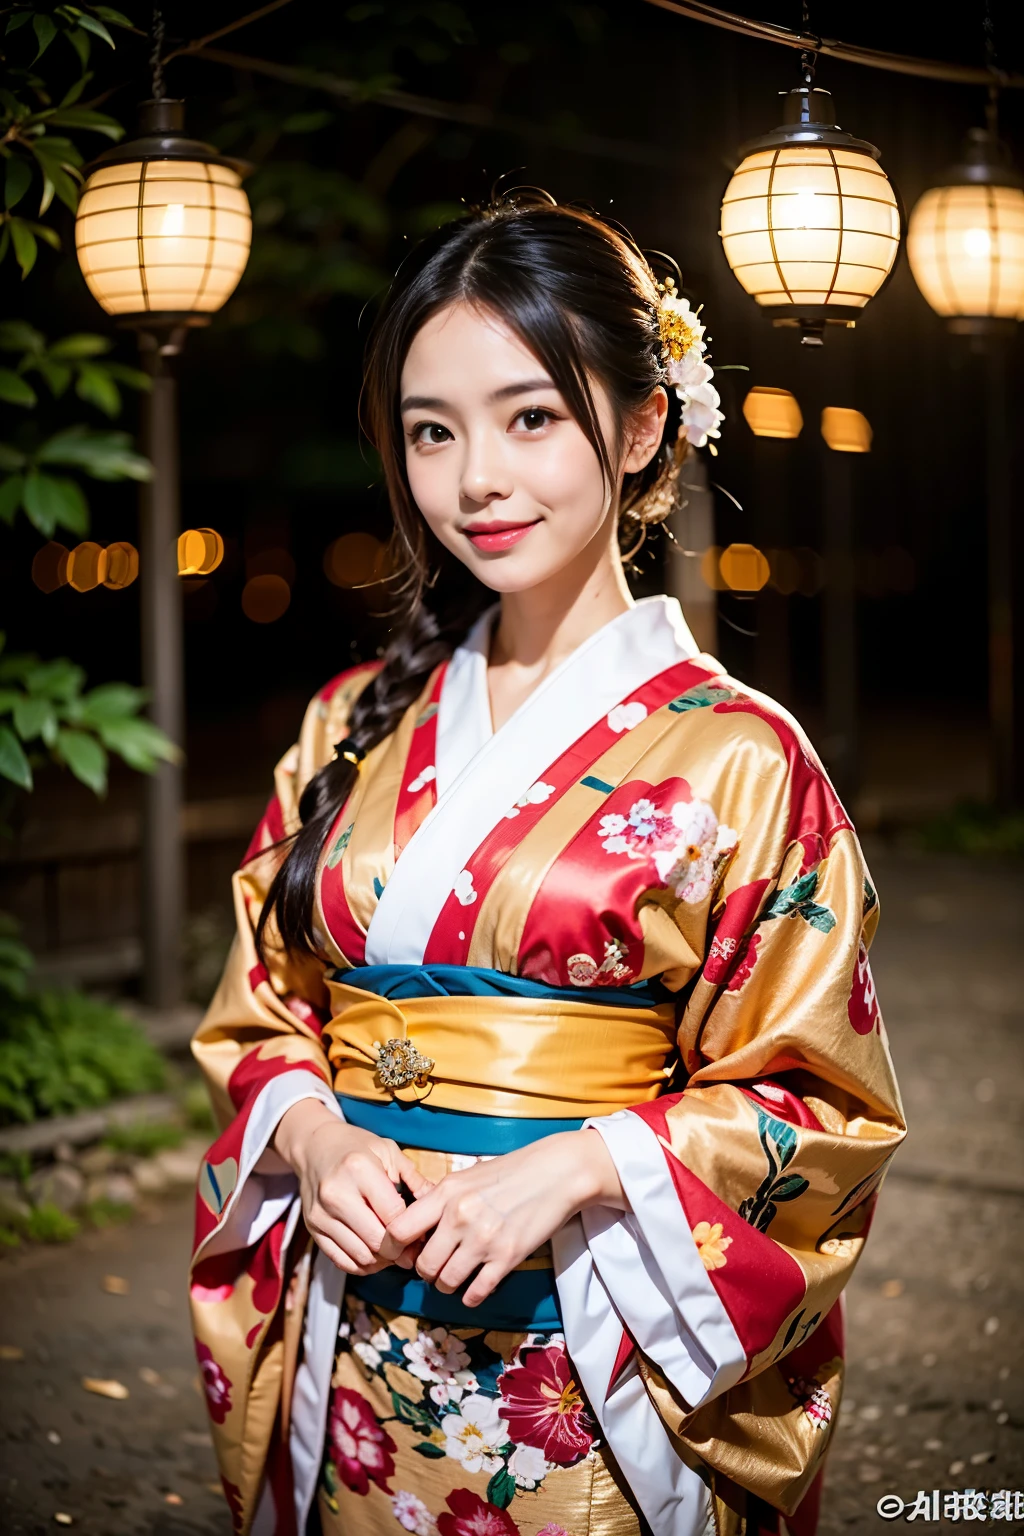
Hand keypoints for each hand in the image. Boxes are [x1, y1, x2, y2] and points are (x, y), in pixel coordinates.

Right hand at [274, 1099, 431, 1274]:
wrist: (315, 1146)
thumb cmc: (357, 1147)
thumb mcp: (388, 1151)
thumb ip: (414, 1179)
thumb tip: (438, 1205)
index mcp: (359, 1169)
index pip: (393, 1216)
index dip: (412, 1230)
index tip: (423, 1232)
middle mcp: (336, 1194)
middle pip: (376, 1241)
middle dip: (399, 1250)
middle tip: (412, 1248)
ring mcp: (320, 1214)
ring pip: (360, 1256)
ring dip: (383, 1261)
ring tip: (394, 1251)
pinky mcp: (312, 1229)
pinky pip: (342, 1261)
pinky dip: (363, 1265)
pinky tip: (375, 1254)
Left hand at [384, 1128, 626, 1307]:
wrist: (555, 1173)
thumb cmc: (509, 1172)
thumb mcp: (466, 1177)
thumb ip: (438, 1200)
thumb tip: (412, 1227)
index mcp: (446, 1193)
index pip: (399, 1230)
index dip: (392, 1247)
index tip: (400, 1252)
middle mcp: (460, 1217)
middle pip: (422, 1264)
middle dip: (425, 1271)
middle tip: (434, 1267)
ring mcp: (483, 1239)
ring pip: (446, 1282)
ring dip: (447, 1284)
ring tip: (453, 1277)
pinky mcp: (507, 1257)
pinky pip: (476, 1292)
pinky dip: (470, 1296)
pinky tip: (473, 1288)